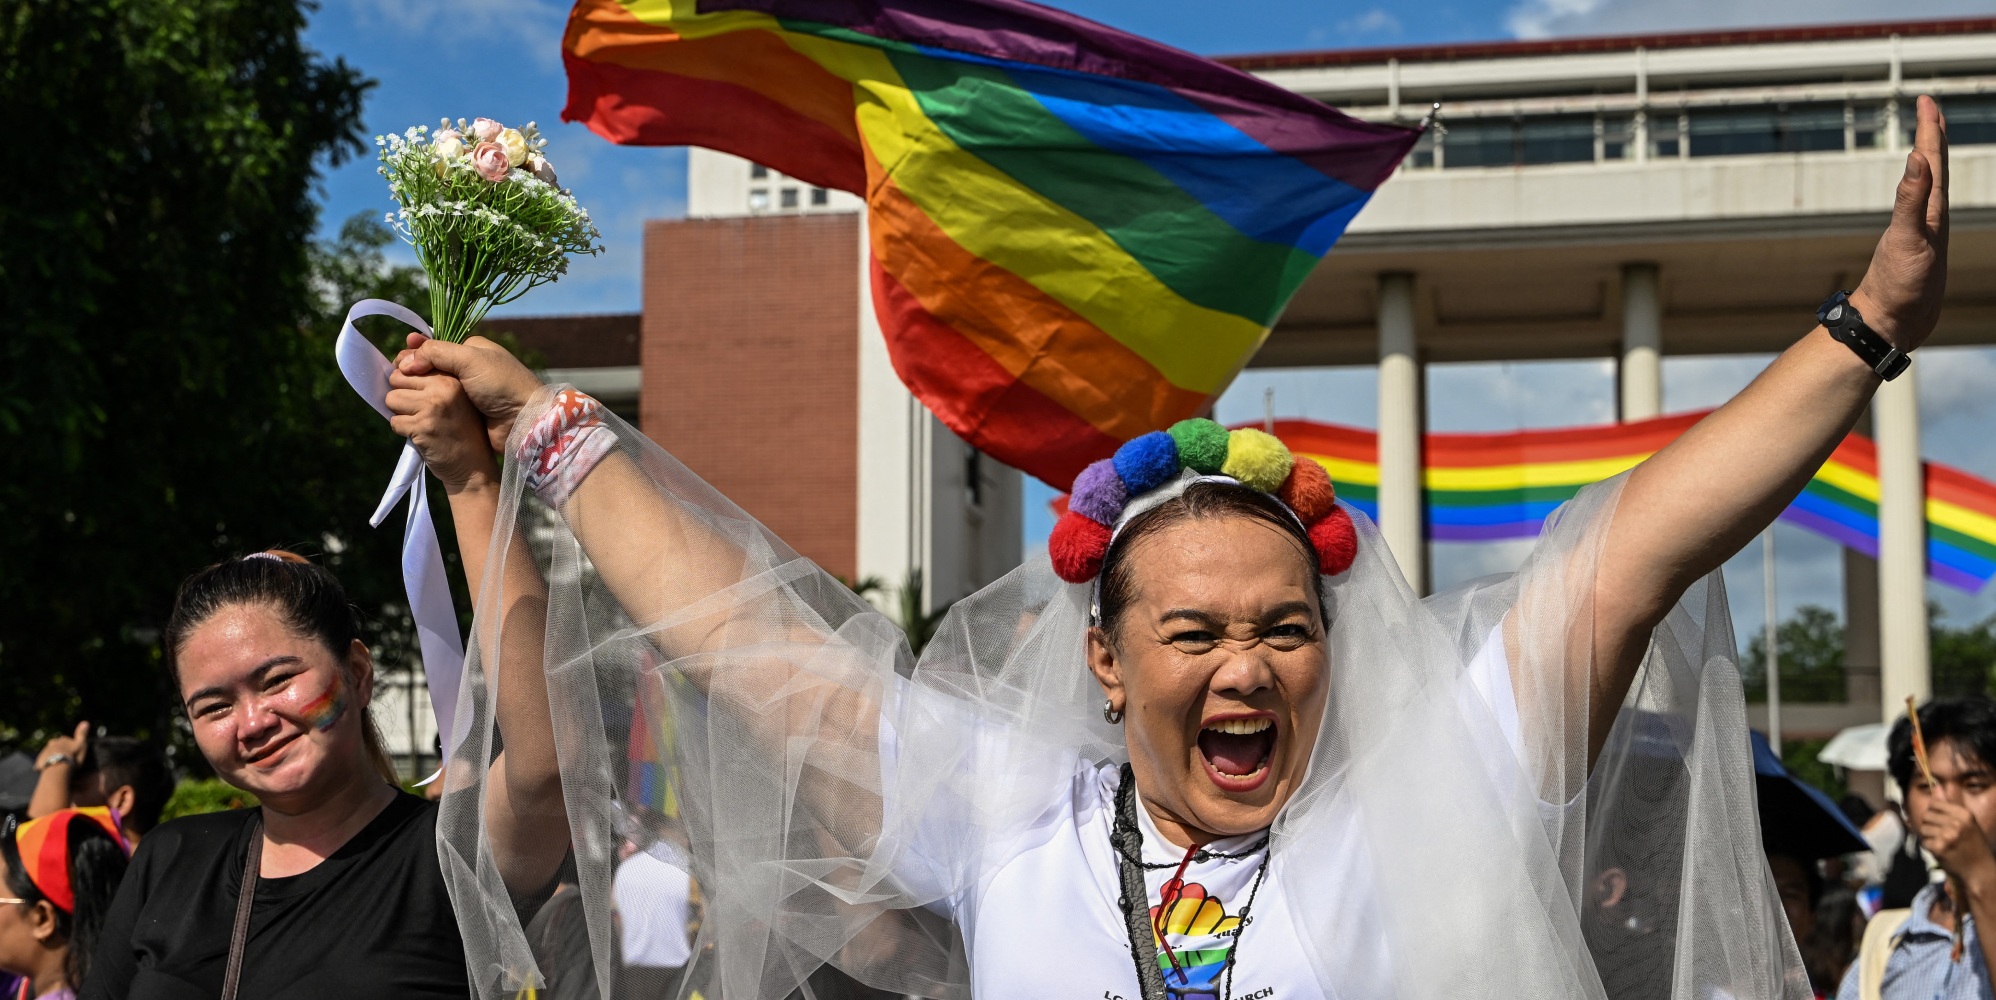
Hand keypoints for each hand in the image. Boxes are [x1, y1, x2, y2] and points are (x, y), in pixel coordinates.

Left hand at [38, 720, 88, 769]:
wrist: (58, 767)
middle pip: (55, 746)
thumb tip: (85, 722)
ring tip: (58, 765)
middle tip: (64, 758)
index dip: (69, 746)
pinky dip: (45, 764)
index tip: (72, 752)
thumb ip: (82, 734)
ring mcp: (44, 752)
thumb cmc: (72, 756)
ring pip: (49, 753)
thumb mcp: (81, 744)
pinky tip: (50, 769)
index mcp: (62, 739)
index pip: (66, 740)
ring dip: (52, 757)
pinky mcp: (39, 761)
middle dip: (59, 750)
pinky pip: (42, 762)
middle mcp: (52, 743)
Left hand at [387, 361, 501, 494]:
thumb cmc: (460, 430)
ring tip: (420, 422)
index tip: (416, 394)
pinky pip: (394, 422)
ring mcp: (432, 407)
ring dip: (400, 413)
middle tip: (419, 411)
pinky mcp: (422, 427)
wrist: (473, 466)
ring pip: (391, 399)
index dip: (407, 379)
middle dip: (402, 396)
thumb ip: (431, 382)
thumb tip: (393, 370)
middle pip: (397, 379)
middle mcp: (444, 387)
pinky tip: (421, 435)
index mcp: (452, 377)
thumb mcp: (455, 399)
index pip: (411, 364)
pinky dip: (402, 430)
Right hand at [394, 333, 542, 451]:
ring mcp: (464, 393)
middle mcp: (467, 369)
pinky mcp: (463, 414)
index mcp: (470, 350)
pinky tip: (409, 408)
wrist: (524, 421)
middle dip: (411, 371)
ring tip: (395, 393)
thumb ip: (436, 353)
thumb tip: (407, 362)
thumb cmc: (502, 385)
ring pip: (430, 388)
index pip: (433, 348)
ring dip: (413, 390)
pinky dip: (422, 406)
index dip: (415, 354)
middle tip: (394, 378)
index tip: (399, 363)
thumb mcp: (470, 359)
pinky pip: (436, 407)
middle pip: (429, 368)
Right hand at [1849, 95, 1948, 351]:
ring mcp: (1923, 230)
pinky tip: (1914, 189)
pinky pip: (1918, 203)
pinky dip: (1917, 186)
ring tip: (1925, 139)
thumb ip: (1911, 198)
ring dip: (1928, 157)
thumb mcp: (1908, 240)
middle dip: (1932, 134)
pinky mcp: (1914, 243)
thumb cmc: (1904, 286)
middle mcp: (1932, 216)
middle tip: (1927, 106)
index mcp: (1933, 211)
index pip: (1934, 160)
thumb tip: (1917, 157)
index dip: (1930, 129)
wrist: (1899, 323)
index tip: (1926, 100)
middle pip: (1936, 167)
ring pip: (1930, 183)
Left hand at [1918, 797, 1995, 887]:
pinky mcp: (1939, 848)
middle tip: (1943, 835)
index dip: (1934, 812)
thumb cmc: (1973, 845)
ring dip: (1929, 836)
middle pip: (1926, 815)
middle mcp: (1957, 823)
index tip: (1941, 821)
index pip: (1934, 803)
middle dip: (1930, 825)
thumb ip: (1950, 805)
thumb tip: (1936, 786)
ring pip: (1923, 828)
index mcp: (1964, 814)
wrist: (1980, 870)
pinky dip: (1930, 848)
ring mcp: (1948, 836)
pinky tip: (1942, 851)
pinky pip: (1924, 842)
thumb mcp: (1967, 822)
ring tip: (1943, 843)